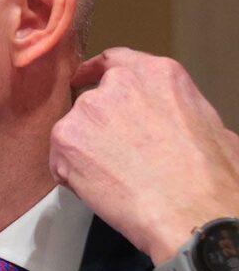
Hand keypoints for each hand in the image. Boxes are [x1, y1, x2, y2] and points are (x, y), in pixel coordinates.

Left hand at [49, 49, 238, 261]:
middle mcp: (117, 84)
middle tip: (117, 157)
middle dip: (99, 128)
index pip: (114, 62)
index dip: (94, 72)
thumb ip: (176, 110)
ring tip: (117, 178)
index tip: (82, 78)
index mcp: (156, 74)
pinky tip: (103, 189)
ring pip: (75, 131)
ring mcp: (87, 110)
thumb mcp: (207, 123)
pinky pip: (60, 159)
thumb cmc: (210, 174)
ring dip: (86, 153)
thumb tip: (173, 123)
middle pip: (92, 102)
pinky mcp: (66, 139)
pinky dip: (73, 175)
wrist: (191, 209)